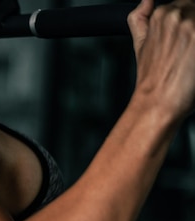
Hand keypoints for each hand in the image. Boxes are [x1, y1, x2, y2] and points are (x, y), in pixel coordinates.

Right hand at [128, 0, 194, 119]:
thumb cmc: (152, 79)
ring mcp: (192, 25)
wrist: (157, 102)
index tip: (188, 39)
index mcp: (161, 14)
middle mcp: (177, 15)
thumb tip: (145, 1)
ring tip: (191, 55)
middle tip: (190, 49)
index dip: (190, 24)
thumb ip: (140, 19)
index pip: (188, 5)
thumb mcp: (140, 45)